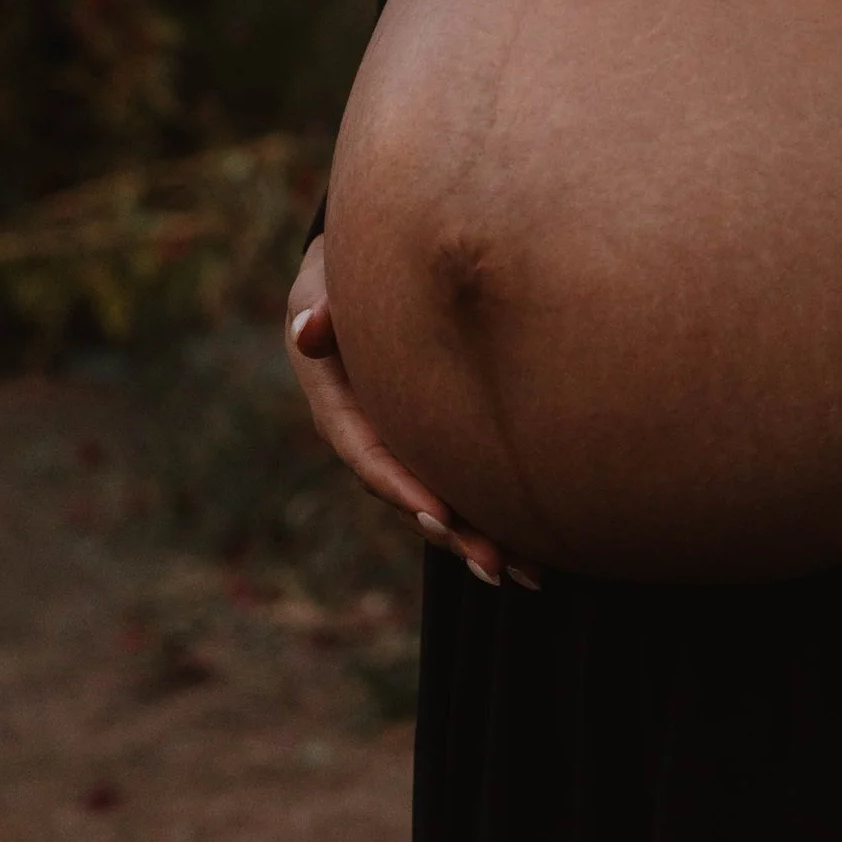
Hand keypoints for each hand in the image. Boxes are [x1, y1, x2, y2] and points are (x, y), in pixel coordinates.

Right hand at [284, 241, 538, 589]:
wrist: (369, 269)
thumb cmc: (349, 268)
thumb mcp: (324, 277)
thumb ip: (319, 302)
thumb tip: (308, 329)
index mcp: (333, 400)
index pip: (365, 449)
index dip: (399, 484)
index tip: (437, 513)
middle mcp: (364, 433)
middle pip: (406, 492)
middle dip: (449, 530)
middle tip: (493, 563)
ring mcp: (397, 443)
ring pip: (435, 500)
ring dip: (476, 538)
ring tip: (525, 573)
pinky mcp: (426, 442)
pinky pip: (455, 484)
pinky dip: (489, 516)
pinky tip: (534, 550)